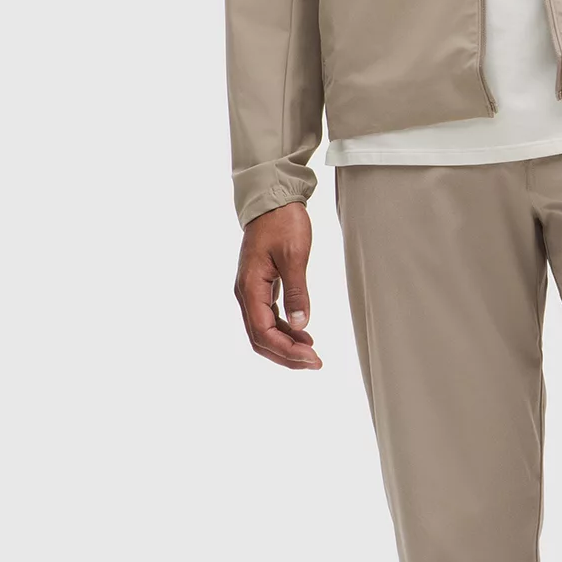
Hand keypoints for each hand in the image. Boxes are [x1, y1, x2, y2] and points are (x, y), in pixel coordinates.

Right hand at [235, 202, 321, 368]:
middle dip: (286, 355)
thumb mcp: (294, 255)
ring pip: (263, 330)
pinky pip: (268, 317)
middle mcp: (245, 293)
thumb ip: (297, 290)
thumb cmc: (282, 222)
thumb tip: (301, 324)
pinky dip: (285, 330)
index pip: (263, 333)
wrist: (272, 199)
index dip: (287, 351)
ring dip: (286, 345)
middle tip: (315, 362)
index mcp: (250, 287)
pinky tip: (303, 334)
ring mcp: (251, 290)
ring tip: (312, 352)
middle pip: (260, 338)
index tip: (312, 358)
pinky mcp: (260, 286)